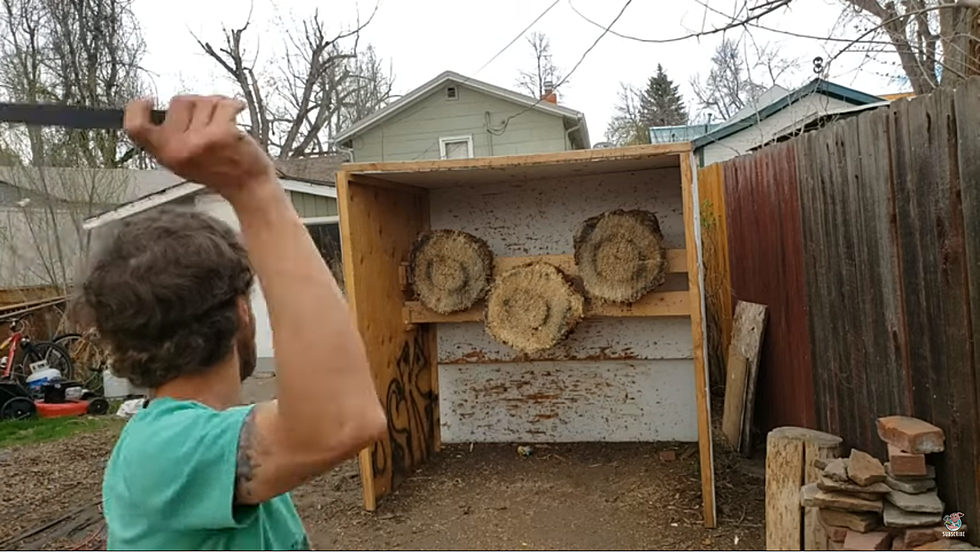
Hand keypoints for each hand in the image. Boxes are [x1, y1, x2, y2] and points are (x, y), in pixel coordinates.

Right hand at [123, 95, 276, 203]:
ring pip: (203, 101)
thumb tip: (165, 109)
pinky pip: (224, 104)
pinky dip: (234, 105)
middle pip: (178, 102)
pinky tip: (237, 114)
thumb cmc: (219, 172)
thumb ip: (170, 138)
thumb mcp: (183, 161)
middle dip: (197, 106)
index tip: (148, 101)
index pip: (136, 128)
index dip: (136, 109)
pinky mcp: (221, 133)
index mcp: (164, 155)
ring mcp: (199, 140)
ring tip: (224, 125)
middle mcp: (178, 148)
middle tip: (210, 124)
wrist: (248, 187)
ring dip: (216, 107)